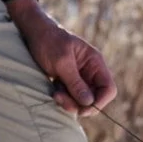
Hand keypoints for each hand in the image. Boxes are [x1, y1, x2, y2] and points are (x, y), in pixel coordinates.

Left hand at [5, 0, 116, 116]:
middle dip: (80, 104)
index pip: (108, 89)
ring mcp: (80, 78)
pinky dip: (63, 98)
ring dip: (69, 102)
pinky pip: (71, 98)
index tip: (83, 109)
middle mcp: (91, 72)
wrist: (34, 33)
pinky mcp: (69, 82)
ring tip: (55, 93)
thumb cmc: (49, 42)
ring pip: (82, 101)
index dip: (100, 102)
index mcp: (95, 63)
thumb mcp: (62, 62)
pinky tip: (54, 89)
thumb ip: (75, 82)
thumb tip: (89, 102)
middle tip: (61, 100)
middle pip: (95, 98)